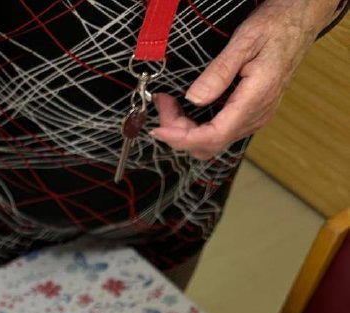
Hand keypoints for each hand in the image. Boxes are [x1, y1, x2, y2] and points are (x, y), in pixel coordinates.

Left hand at [151, 0, 338, 159]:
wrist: (300, 20)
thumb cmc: (277, 25)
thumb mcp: (245, 41)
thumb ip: (219, 72)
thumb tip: (193, 99)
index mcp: (256, 99)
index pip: (214, 136)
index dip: (182, 139)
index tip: (159, 129)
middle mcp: (256, 116)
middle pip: (209, 145)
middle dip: (179, 133)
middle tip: (162, 104)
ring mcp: (254, 117)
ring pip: (212, 142)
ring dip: (186, 131)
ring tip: (169, 105)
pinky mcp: (251, 114)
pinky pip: (219, 132)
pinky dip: (198, 126)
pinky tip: (186, 109)